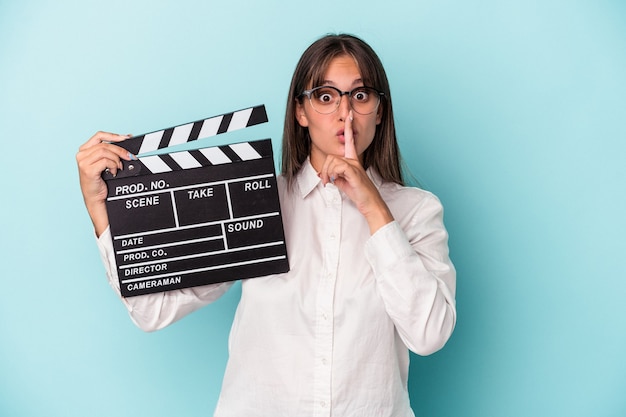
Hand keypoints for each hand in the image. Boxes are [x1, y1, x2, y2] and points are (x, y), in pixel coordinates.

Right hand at [76, 131, 133, 235]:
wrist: (97, 198)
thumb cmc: (102, 182)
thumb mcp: (105, 163)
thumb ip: (110, 153)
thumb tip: (125, 142)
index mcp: (84, 150)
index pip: (99, 135)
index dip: (114, 135)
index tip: (127, 138)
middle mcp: (82, 155)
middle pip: (105, 144)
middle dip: (121, 150)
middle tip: (130, 157)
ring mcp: (83, 162)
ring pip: (106, 151)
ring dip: (117, 159)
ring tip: (119, 168)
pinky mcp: (87, 170)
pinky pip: (106, 161)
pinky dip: (113, 166)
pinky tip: (114, 172)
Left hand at [319, 111, 393, 233]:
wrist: (370, 203)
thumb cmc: (359, 193)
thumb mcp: (343, 183)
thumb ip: (334, 175)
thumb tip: (324, 174)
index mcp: (353, 161)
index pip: (350, 141)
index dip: (349, 127)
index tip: (350, 114)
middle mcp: (355, 161)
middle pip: (332, 156)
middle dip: (325, 168)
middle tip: (325, 181)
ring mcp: (355, 166)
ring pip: (333, 160)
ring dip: (327, 173)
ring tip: (329, 184)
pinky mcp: (355, 173)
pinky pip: (339, 167)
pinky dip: (332, 174)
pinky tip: (333, 183)